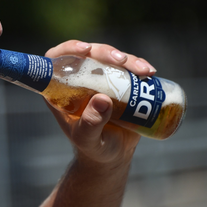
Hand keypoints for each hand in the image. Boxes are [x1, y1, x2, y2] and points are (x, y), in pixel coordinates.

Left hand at [44, 40, 151, 165]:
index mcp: (61, 91)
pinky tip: (150, 72)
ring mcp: (100, 80)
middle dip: (105, 52)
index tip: (85, 49)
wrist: (113, 156)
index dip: (69, 49)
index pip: (57, 61)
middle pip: (88, 54)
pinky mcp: (119, 83)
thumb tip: (102, 99)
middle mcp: (79, 81)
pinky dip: (139, 66)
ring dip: (128, 59)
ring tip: (145, 71)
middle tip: (122, 60)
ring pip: (110, 58)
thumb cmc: (93, 149)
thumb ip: (91, 123)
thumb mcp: (89, 139)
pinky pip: (128, 68)